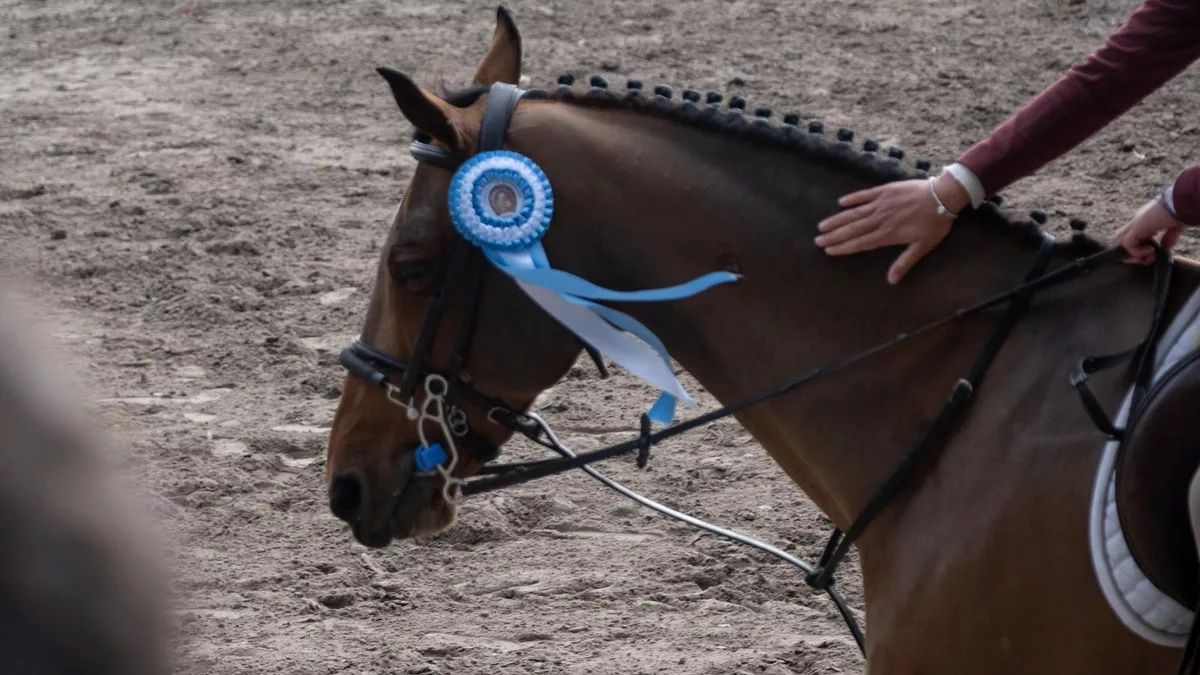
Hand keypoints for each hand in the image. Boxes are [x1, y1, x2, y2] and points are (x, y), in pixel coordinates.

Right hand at [815, 174, 968, 284]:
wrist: (943, 196)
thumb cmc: (935, 223)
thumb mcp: (923, 246)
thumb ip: (905, 262)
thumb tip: (891, 281)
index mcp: (887, 234)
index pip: (860, 243)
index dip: (843, 247)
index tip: (829, 251)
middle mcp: (880, 219)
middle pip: (852, 229)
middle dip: (834, 236)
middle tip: (817, 240)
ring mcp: (881, 203)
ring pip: (854, 213)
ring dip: (838, 220)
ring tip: (822, 225)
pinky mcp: (885, 190)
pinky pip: (865, 195)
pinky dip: (853, 198)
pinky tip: (841, 202)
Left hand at [1111, 198, 1184, 264]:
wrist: (1181, 204)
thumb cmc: (1181, 213)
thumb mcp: (1174, 229)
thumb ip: (1168, 239)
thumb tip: (1164, 249)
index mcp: (1144, 221)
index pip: (1133, 237)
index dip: (1139, 248)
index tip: (1153, 253)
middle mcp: (1136, 222)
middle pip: (1120, 240)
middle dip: (1130, 254)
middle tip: (1146, 259)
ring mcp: (1134, 224)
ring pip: (1119, 243)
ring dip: (1132, 255)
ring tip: (1148, 256)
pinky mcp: (1135, 227)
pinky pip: (1127, 245)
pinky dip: (1138, 252)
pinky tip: (1152, 249)